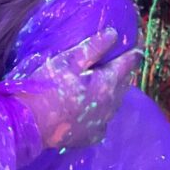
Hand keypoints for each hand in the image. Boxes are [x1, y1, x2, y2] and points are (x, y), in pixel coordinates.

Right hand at [12, 29, 140, 149]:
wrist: (30, 124)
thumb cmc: (47, 87)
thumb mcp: (67, 61)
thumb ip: (93, 48)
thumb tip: (114, 33)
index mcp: (107, 83)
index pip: (129, 62)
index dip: (135, 48)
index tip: (138, 37)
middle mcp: (110, 104)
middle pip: (125, 82)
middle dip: (126, 69)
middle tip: (122, 56)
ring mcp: (102, 122)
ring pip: (116, 101)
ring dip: (115, 89)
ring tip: (108, 80)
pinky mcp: (92, 135)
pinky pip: (104, 119)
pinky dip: (102, 110)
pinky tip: (94, 107)